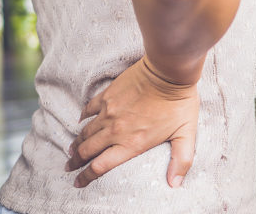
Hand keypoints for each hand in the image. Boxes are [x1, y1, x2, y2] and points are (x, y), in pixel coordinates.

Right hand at [65, 55, 199, 187]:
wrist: (168, 72)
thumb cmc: (179, 102)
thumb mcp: (186, 134)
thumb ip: (181, 159)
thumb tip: (175, 183)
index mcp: (132, 143)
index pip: (101, 166)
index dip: (87, 177)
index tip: (78, 182)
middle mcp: (116, 130)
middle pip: (88, 150)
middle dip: (76, 161)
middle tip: (70, 166)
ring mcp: (110, 111)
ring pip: (86, 132)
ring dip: (77, 143)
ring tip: (72, 150)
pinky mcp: (108, 94)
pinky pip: (89, 108)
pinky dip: (83, 117)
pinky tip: (81, 121)